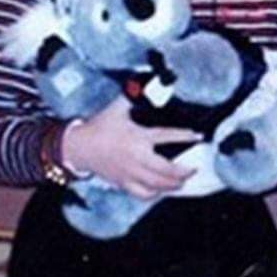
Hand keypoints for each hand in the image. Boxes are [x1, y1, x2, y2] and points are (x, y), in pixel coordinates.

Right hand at [62, 95, 198, 198]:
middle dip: (183, 172)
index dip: (184, 136)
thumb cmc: (99, 127)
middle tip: (193, 169)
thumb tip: (148, 81)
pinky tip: (162, 190)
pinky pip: (143, 194)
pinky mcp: (124, 184)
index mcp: (138, 137)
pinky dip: (156, 194)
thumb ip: (133, 95)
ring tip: (183, 181)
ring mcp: (131, 174)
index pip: (166, 136)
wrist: (79, 147)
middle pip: (166, 170)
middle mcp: (137, 158)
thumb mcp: (117, 107)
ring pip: (157, 185)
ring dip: (174, 185)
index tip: (197, 136)